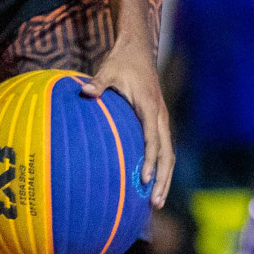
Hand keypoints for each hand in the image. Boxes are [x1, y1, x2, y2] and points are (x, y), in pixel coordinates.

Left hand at [82, 35, 172, 207]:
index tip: (145, 179)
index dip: (150, 160)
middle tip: (155, 203)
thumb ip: (98, 83)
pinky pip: (163, 148)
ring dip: (165, 178)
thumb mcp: (108, 70)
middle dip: (163, 180)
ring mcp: (162, 119)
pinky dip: (161, 167)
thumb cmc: (122, 62)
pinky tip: (152, 184)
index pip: (152, 139)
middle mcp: (161, 116)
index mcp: (150, 107)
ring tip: (157, 202)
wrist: (138, 50)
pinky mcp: (158, 121)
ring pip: (168, 155)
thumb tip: (85, 91)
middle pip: (167, 154)